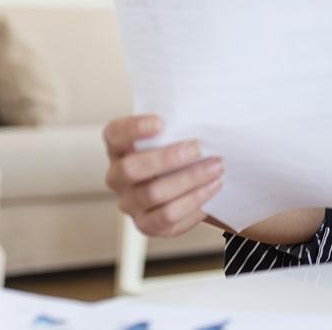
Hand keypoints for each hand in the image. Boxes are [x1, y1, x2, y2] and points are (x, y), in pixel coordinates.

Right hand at [103, 114, 224, 236]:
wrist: (186, 181)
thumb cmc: (179, 149)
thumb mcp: (174, 132)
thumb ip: (180, 121)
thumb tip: (208, 106)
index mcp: (119, 148)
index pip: (114, 134)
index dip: (134, 128)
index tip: (162, 122)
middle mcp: (118, 177)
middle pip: (132, 169)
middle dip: (168, 158)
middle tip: (198, 148)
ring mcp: (130, 203)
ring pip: (154, 194)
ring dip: (190, 180)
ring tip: (217, 168)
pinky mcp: (146, 224)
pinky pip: (168, 218)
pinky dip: (194, 202)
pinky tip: (212, 188)